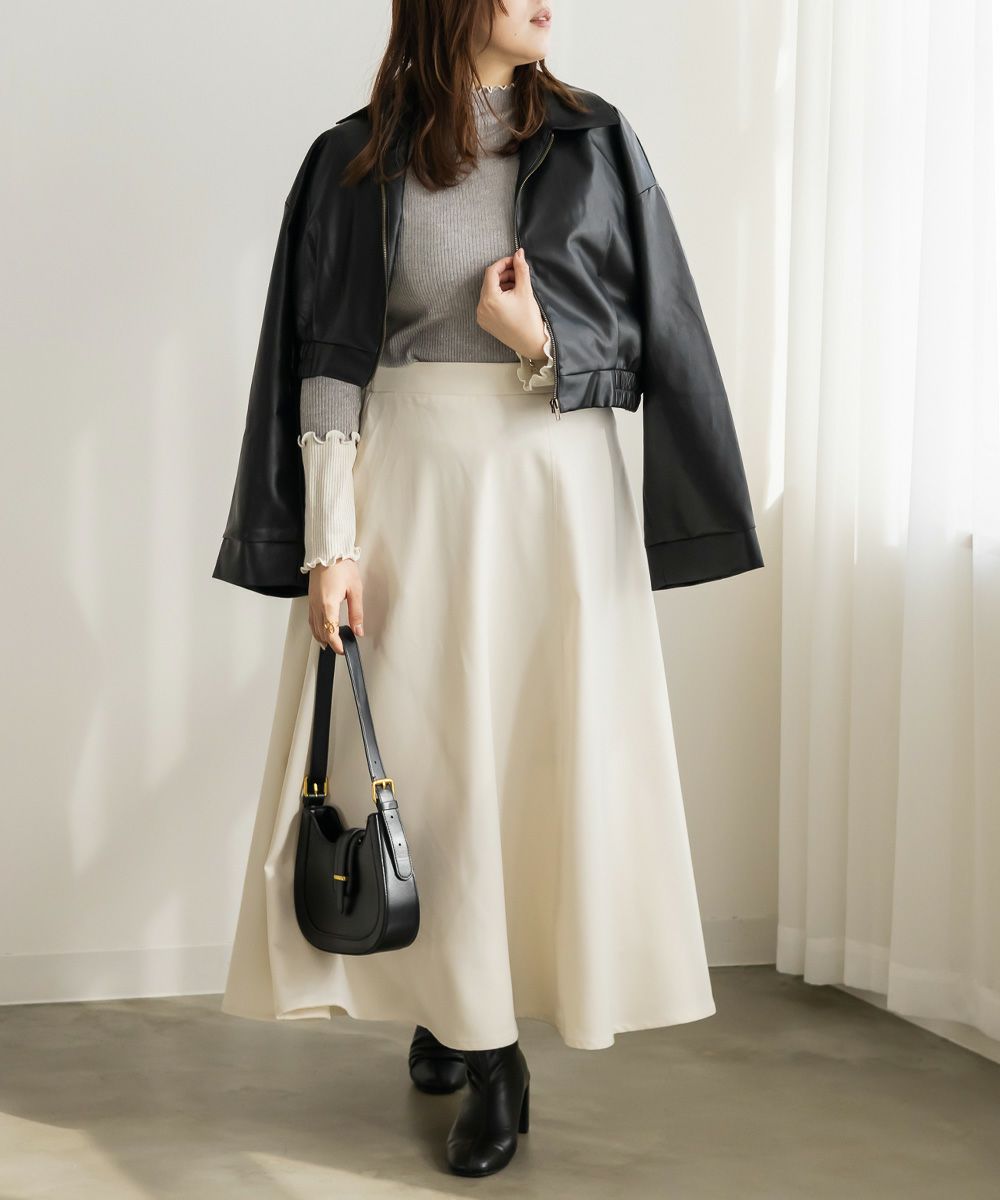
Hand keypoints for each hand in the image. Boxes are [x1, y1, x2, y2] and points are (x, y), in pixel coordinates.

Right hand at [307, 558, 363, 654]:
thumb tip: (358, 629)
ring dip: (322, 638)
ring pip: (314, 627)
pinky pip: (311, 619)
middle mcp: (317, 605)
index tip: (343, 650)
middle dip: (331, 643)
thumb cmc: (341, 566)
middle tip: (341, 648)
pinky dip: (316, 628)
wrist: (328, 552)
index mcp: (328, 604)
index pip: (330, 632)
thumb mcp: (355, 590)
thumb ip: (356, 612)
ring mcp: (312, 603)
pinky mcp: (310, 599)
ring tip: (332, 644)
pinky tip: (322, 630)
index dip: (336, 644)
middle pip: (321, 632)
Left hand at [476, 246, 548, 360]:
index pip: (491, 272)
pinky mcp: (485, 322)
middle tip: (518, 275)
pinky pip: (488, 303)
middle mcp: (481, 308)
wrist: (531, 343)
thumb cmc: (529, 319)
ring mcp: (481, 316)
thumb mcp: (525, 290)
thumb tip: (518, 253)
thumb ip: (521, 269)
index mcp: (489, 299)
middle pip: (489, 281)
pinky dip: (498, 297)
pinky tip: (511, 298)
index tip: (514, 261)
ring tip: (517, 287)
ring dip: (501, 285)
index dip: (503, 263)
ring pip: (489, 291)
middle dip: (503, 275)